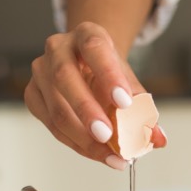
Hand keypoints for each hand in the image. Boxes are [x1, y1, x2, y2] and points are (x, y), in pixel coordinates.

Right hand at [24, 22, 165, 169]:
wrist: (85, 64)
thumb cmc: (107, 71)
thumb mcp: (128, 80)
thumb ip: (143, 107)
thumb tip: (157, 138)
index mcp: (86, 34)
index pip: (95, 48)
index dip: (109, 75)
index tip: (124, 101)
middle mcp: (58, 48)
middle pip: (65, 78)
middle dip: (87, 111)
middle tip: (108, 136)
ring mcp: (41, 72)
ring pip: (56, 109)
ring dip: (83, 138)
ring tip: (110, 155)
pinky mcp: (33, 95)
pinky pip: (51, 126)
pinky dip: (76, 144)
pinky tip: (97, 153)